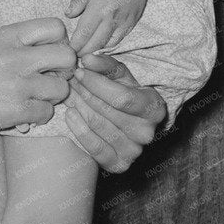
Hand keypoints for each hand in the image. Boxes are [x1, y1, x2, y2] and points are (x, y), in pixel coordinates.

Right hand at [0, 18, 75, 138]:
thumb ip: (9, 43)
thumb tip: (38, 48)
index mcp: (5, 36)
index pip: (55, 27)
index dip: (58, 41)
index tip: (47, 53)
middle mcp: (16, 56)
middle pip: (68, 57)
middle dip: (63, 69)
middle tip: (48, 77)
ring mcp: (19, 84)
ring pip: (62, 88)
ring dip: (51, 96)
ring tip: (32, 97)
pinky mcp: (18, 111)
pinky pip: (48, 113)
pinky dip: (37, 116)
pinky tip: (22, 113)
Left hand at [61, 54, 165, 172]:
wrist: (124, 120)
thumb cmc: (120, 91)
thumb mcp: (118, 74)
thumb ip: (104, 64)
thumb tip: (87, 58)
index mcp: (153, 108)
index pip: (122, 98)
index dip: (97, 83)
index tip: (78, 71)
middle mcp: (147, 133)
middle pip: (107, 110)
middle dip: (84, 92)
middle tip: (70, 81)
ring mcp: (134, 151)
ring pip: (98, 125)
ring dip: (78, 106)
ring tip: (69, 94)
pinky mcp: (119, 164)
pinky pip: (95, 148)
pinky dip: (79, 129)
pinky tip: (70, 114)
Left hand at [64, 0, 151, 54]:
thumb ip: (78, 0)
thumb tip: (68, 14)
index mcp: (99, 8)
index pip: (84, 33)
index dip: (76, 45)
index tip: (68, 50)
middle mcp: (113, 18)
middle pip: (96, 43)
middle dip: (84, 52)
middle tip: (74, 57)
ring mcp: (125, 21)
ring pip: (109, 44)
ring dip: (96, 50)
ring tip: (85, 53)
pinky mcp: (133, 21)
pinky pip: (120, 38)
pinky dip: (109, 44)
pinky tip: (101, 44)